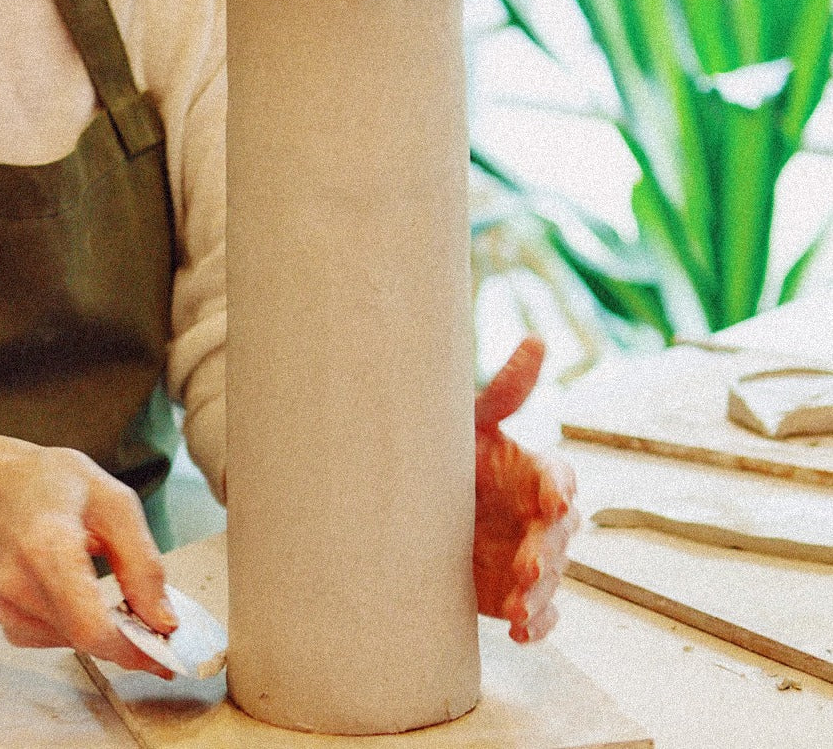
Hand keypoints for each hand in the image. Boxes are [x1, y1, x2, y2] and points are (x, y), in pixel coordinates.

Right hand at [0, 439, 177, 676]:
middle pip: (82, 637)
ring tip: (110, 586)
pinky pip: (53, 638)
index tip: (163, 650)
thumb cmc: (52, 483)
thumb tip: (163, 620)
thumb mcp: (115, 504)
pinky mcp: (2, 616)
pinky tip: (79, 590)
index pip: (88, 624)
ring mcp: (4, 603)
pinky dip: (78, 623)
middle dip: (126, 637)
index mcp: (47, 546)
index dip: (130, 647)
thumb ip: (142, 563)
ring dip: (102, 629)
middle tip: (153, 617)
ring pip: (72, 641)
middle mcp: (17, 582)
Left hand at [473, 336, 577, 642]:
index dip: (559, 488)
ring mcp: (529, 555)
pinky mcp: (514, 591)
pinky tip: (519, 632)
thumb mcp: (470, 423)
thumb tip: (538, 340)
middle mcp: (538, 514)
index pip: (560, 476)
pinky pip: (539, 613)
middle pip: (560, 534)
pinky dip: (535, 626)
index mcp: (533, 470)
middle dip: (547, 551)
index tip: (552, 500)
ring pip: (551, 577)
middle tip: (524, 565)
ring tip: (516, 608)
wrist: (411, 506)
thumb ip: (506, 391)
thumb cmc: (448, 455)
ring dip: (539, 593)